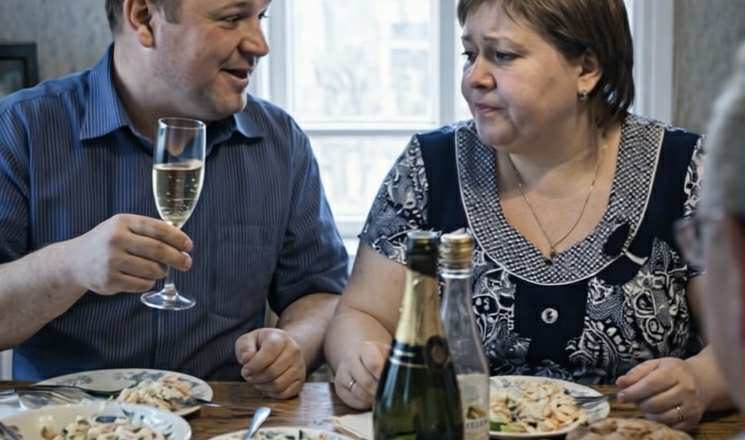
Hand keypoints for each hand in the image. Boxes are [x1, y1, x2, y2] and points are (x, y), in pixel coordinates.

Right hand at [67, 214, 192, 294]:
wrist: (75, 262)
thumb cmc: (107, 242)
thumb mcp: (123, 227)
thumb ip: (148, 230)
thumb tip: (181, 240)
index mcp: (123, 222)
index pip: (158, 229)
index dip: (178, 238)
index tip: (189, 246)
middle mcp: (116, 240)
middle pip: (159, 251)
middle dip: (178, 258)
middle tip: (187, 263)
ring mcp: (111, 261)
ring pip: (153, 270)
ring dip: (162, 272)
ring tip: (159, 270)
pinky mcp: (110, 281)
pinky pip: (143, 284)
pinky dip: (149, 282)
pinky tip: (144, 278)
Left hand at [235, 328, 305, 398]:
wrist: (281, 349)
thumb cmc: (261, 345)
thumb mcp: (248, 340)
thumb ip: (244, 347)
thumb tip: (247, 359)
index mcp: (280, 338)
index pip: (269, 352)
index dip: (254, 365)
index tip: (245, 369)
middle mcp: (293, 351)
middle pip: (272, 372)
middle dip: (255, 378)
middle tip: (248, 376)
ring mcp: (299, 366)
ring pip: (278, 385)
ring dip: (262, 386)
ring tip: (257, 380)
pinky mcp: (300, 380)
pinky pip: (285, 393)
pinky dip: (272, 393)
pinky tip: (266, 385)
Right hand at [333, 341, 388, 409]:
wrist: (358, 357)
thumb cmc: (378, 357)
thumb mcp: (387, 354)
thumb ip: (394, 362)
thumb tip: (402, 376)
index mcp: (366, 349)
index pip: (374, 364)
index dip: (383, 377)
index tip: (392, 383)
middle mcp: (351, 359)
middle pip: (366, 381)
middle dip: (379, 391)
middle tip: (388, 395)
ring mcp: (343, 373)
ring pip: (358, 392)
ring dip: (372, 398)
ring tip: (381, 398)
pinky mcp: (339, 387)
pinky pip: (352, 400)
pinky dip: (364, 403)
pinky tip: (371, 400)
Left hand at [616, 358, 706, 430]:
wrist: (702, 381)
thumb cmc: (673, 372)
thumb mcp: (654, 365)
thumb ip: (636, 373)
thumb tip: (620, 383)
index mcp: (674, 372)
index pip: (650, 384)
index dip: (633, 392)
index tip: (621, 397)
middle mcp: (686, 390)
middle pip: (655, 403)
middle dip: (640, 404)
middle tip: (636, 400)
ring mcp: (691, 406)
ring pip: (662, 417)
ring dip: (648, 414)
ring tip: (647, 406)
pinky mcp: (694, 420)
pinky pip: (671, 426)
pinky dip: (660, 422)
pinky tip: (658, 413)